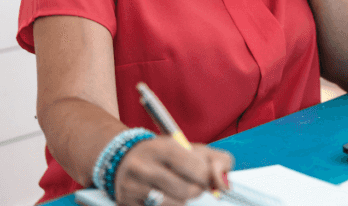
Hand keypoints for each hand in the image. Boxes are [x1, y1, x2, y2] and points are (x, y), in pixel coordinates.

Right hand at [113, 137, 232, 205]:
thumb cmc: (163, 154)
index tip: (204, 176)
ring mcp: (132, 188)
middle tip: (191, 184)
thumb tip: (224, 185)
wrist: (123, 157)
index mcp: (161, 148)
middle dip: (196, 190)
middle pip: (186, 191)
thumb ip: (218, 160)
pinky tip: (161, 196)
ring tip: (174, 189)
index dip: (205, 176)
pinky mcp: (126, 204)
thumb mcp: (191, 148)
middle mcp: (143, 167)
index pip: (195, 168)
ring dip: (181, 200)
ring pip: (174, 205)